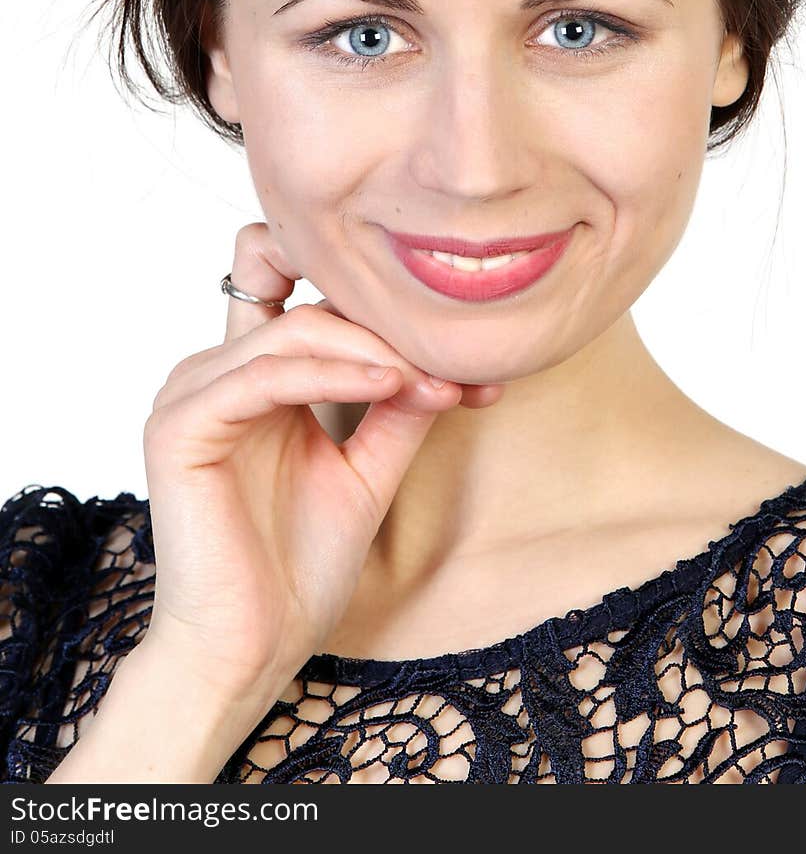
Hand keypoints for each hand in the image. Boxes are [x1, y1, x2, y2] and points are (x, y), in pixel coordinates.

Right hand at [137, 222, 503, 706]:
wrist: (252, 647)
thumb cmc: (298, 568)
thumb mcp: (367, 470)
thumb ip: (396, 409)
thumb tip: (446, 358)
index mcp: (252, 378)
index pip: (322, 310)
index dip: (395, 326)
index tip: (477, 369)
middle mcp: (215, 374)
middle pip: (315, 313)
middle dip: (394, 338)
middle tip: (461, 370)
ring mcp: (190, 394)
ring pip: (294, 332)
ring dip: (372, 351)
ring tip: (432, 380)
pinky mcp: (178, 425)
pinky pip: (264, 376)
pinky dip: (331, 375)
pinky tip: (388, 385)